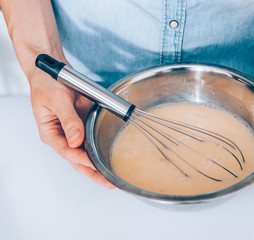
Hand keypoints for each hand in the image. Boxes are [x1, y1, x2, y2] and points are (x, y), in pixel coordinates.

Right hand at [29, 66, 114, 188]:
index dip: (81, 158)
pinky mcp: (83, 125)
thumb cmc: (47, 84)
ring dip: (98, 165)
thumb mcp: (56, 100)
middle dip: (93, 172)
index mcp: (50, 132)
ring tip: (112, 176)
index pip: (66, 150)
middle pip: (77, 159)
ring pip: (86, 153)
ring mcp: (73, 132)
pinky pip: (92, 140)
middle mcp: (62, 136)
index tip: (94, 164)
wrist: (53, 71)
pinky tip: (110, 157)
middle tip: (108, 182)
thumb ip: (68, 119)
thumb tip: (76, 139)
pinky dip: (100, 149)